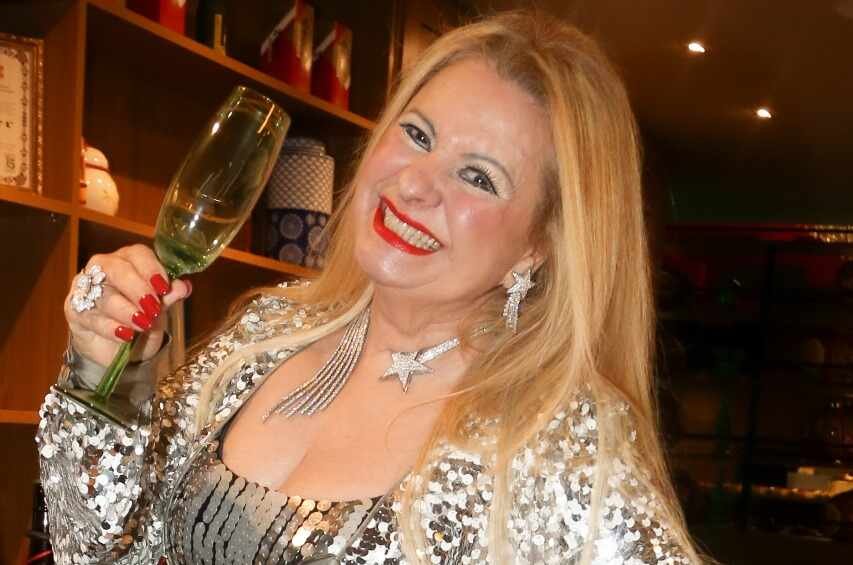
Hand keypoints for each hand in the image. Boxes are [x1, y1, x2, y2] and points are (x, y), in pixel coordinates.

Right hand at [64, 244, 191, 366]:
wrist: (113, 348)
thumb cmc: (138, 318)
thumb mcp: (158, 310)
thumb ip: (168, 297)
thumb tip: (184, 286)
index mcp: (129, 260)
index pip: (138, 254)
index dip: (152, 269)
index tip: (164, 288)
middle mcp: (103, 268)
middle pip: (117, 270)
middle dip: (138, 288)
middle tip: (153, 307)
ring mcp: (85, 288)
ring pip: (104, 296)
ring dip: (127, 311)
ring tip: (144, 324)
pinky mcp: (74, 310)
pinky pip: (92, 317)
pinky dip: (111, 328)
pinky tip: (125, 335)